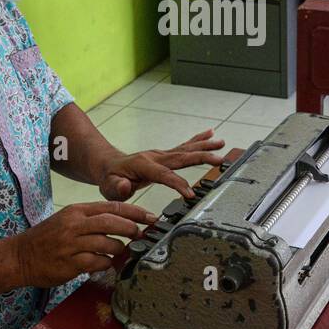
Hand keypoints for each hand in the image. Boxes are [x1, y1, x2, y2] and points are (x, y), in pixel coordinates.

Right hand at [12, 201, 154, 286]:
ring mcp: (72, 244)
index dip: (134, 211)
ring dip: (119, 248)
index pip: (111, 206)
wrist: (19, 256)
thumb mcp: (67, 219)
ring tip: (121, 251)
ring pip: (107, 243)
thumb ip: (92, 219)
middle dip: (132, 228)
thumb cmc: (46, 238)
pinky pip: (98, 262)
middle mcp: (74, 225)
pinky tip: (105, 263)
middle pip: (112, 222)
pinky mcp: (70, 263)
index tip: (150, 216)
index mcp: (76, 211)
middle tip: (142, 234)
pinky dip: (106, 263)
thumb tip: (122, 222)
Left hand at [99, 129, 225, 200]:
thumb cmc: (110, 178)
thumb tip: (126, 186)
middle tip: (219, 159)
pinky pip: (184, 147)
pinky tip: (210, 134)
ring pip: (186, 149)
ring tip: (221, 142)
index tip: (190, 194)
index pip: (165, 175)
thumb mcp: (109, 186)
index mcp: (144, 165)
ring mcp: (161, 154)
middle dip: (201, 158)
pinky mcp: (164, 156)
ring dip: (204, 146)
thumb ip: (117, 187)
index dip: (178, 184)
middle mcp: (155, 157)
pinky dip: (198, 140)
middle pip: (182, 157)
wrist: (108, 165)